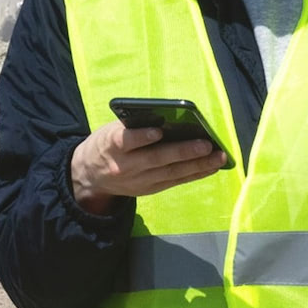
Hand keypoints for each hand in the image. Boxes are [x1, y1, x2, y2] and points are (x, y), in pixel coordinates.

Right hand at [71, 121, 226, 214]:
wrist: (89, 176)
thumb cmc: (106, 143)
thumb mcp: (111, 130)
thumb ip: (134, 125)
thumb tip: (169, 117)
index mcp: (112, 145)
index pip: (126, 140)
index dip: (142, 136)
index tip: (158, 131)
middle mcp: (126, 165)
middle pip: (157, 158)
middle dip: (184, 152)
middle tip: (206, 145)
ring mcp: (138, 181)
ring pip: (171, 173)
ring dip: (197, 165)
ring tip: (218, 157)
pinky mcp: (148, 190)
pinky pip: (174, 181)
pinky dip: (194, 174)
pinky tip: (210, 167)